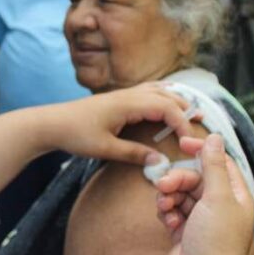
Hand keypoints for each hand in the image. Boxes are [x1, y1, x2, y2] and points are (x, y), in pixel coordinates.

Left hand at [44, 83, 196, 163]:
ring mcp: (123, 94)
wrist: (51, 123)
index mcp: (127, 104)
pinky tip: (167, 100)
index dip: (182, 124)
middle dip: (186, 110)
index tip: (190, 142)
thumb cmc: (75, 135)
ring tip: (193, 113)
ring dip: (176, 101)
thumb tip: (160, 162)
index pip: (165, 108)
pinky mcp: (118, 98)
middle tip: (203, 125)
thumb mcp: (105, 149)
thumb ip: (134, 154)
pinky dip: (163, 95)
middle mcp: (128, 95)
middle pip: (166, 96)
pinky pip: (147, 91)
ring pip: (158, 91)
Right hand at [154, 135, 253, 254]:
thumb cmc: (215, 243)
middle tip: (163, 185)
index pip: (220, 163)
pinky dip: (167, 214)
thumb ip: (214, 166)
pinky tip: (168, 223)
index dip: (202, 151)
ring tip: (164, 208)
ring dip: (169, 198)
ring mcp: (203, 220)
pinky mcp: (185, 232)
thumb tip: (215, 137)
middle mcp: (222, 207)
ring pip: (181, 194)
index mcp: (237, 197)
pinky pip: (173, 211)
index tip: (181, 144)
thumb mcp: (217, 197)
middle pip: (195, 178)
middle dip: (177, 180)